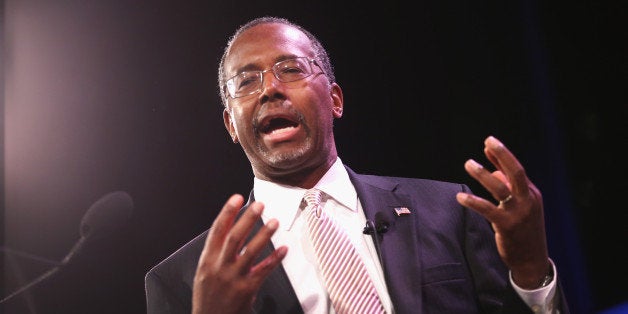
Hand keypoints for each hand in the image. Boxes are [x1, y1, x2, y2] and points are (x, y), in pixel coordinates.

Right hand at [192, 194, 287, 313]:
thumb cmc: (209, 296)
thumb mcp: (205, 272)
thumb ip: (218, 252)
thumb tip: (233, 229)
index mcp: (207, 260)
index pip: (217, 230)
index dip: (227, 212)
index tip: (237, 198)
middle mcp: (219, 267)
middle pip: (234, 237)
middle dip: (247, 219)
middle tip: (259, 205)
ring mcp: (233, 279)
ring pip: (250, 252)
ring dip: (264, 235)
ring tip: (275, 221)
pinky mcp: (246, 290)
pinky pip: (263, 271)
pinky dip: (274, 259)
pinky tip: (283, 249)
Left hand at [456, 136, 549, 288]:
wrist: (532, 259)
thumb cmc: (523, 230)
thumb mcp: (520, 207)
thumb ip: (508, 188)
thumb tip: (492, 169)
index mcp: (532, 194)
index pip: (516, 169)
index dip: (502, 155)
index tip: (488, 143)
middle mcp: (528, 200)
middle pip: (516, 171)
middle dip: (503, 154)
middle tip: (488, 141)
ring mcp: (518, 212)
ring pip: (500, 187)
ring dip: (483, 174)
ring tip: (468, 163)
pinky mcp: (507, 225)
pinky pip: (487, 209)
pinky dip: (473, 201)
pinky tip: (460, 196)